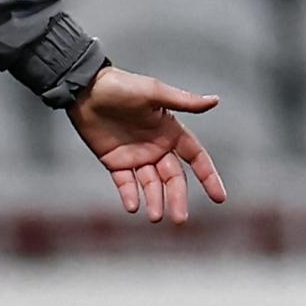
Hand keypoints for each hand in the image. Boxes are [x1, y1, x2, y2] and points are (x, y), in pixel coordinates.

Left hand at [67, 66, 227, 226]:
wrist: (86, 89)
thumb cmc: (122, 86)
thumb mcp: (154, 92)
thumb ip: (184, 101)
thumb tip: (215, 101)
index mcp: (171, 131)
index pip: (196, 158)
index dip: (208, 176)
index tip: (219, 198)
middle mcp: (157, 147)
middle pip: (173, 178)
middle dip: (177, 198)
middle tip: (180, 219)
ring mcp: (136, 156)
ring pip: (151, 185)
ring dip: (155, 201)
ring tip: (155, 217)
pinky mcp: (115, 162)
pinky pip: (125, 183)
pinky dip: (130, 195)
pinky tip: (133, 207)